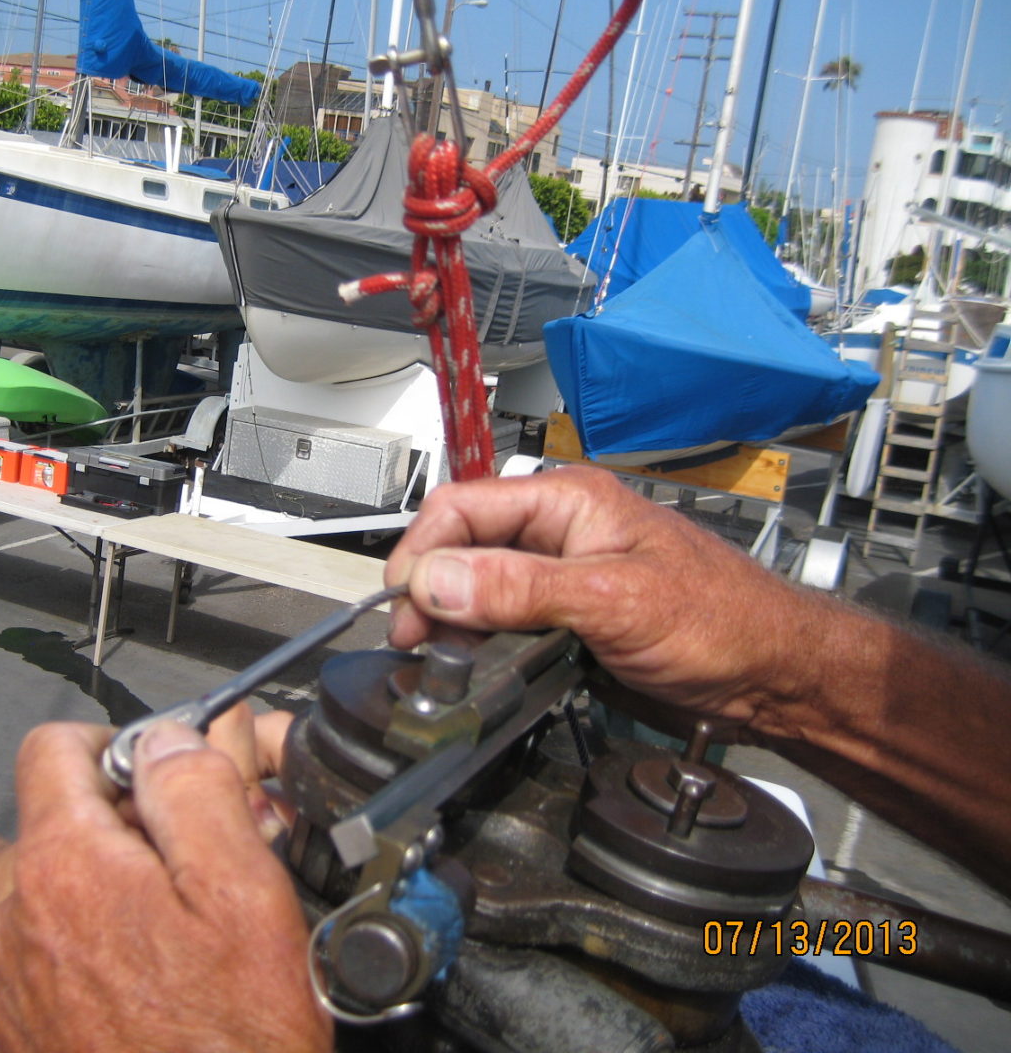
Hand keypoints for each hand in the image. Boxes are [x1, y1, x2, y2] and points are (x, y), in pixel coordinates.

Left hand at [0, 722, 330, 1052]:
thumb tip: (168, 738)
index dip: (118, 744)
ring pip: (67, 885)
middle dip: (133, 823)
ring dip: (122, 884)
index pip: (53, 747)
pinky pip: (62, 949)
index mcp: (68, 865)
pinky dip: (106, 943)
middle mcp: (24, 916)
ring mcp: (22, 976)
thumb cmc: (229, 1040)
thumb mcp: (240, 890)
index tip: (161, 770)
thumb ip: (195, 791)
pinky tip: (163, 976)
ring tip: (192, 926)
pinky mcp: (31, 1024)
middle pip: (64, 818)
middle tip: (203, 857)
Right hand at [385, 467, 817, 739]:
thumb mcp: (613, 601)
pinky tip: (472, 660)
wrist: (775, 676)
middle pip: (464, 544)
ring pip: (479, 582)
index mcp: (569, 500)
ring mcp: (563, 572)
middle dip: (430, 588)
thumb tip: (437, 580)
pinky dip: (479, 636)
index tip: (402, 602)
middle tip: (413, 640)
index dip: (423, 552)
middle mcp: (560, 529)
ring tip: (438, 655)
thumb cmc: (723, 621)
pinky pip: (505, 615)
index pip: (465, 507)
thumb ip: (520, 588)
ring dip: (451, 615)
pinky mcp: (569, 615)